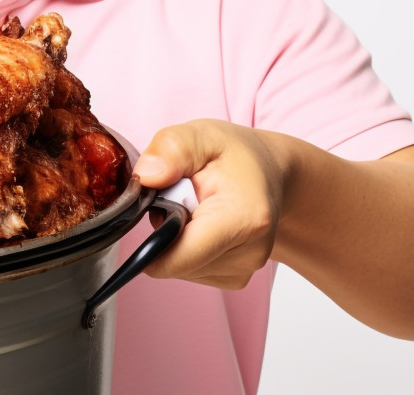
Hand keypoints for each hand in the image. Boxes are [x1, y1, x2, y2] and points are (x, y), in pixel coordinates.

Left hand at [130, 119, 285, 289]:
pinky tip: (198, 223)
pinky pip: (190, 270)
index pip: (179, 258)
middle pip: (174, 263)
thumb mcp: (201, 135)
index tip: (152, 209)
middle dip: (163, 232)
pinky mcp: (235, 278)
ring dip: (173, 239)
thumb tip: (146, 176)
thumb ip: (171, 149)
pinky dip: (184, 248)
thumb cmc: (233, 155)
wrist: (267, 172)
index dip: (150, 242)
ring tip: (190, 207)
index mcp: (243, 218)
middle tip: (178, 197)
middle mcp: (250, 253)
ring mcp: (245, 270)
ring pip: (179, 269)